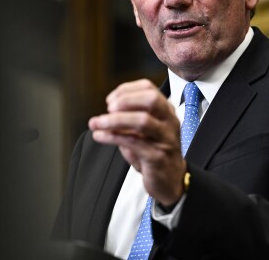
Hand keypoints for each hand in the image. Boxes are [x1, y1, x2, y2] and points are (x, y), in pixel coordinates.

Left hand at [88, 78, 185, 205]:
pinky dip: (112, 137)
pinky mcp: (158, 156)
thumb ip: (129, 121)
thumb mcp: (143, 132)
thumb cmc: (155, 152)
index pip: (149, 89)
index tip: (110, 100)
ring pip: (143, 120)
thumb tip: (105, 115)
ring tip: (97, 123)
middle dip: (126, 100)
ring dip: (115, 120)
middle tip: (108, 108)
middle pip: (151, 100)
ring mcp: (166, 138)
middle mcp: (169, 122)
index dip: (127, 90)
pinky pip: (134, 142)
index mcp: (166, 111)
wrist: (171, 180)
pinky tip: (100, 136)